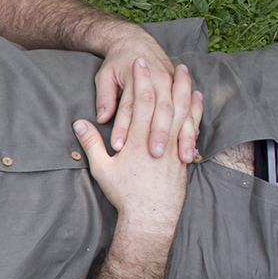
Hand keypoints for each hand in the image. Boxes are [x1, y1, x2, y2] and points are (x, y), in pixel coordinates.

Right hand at [75, 60, 198, 240]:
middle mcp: (159, 140)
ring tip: (186, 73)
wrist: (150, 218)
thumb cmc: (124, 194)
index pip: (140, 102)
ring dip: (185, 90)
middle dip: (166, 79)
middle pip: (166, 102)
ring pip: (183, 112)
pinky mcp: (183, 156)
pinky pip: (191, 127)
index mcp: (137, 140)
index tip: (138, 62)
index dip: (140, 80)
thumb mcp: (102, 169)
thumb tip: (80, 123)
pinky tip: (197, 100)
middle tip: (167, 61)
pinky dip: (195, 110)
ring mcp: (174, 148)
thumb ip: (92, 143)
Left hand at [95, 29, 200, 162]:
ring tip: (183, 156)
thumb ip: (104, 97)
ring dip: (182, 135)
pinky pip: (191, 113)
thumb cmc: (118, 62)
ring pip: (179, 113)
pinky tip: (192, 148)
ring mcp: (172, 86)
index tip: (118, 146)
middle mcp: (158, 81)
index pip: (129, 107)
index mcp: (137, 78)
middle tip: (155, 154)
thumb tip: (102, 118)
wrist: (136, 41)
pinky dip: (192, 130)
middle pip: (160, 110)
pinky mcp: (181, 92)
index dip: (123, 127)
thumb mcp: (105, 75)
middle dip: (159, 133)